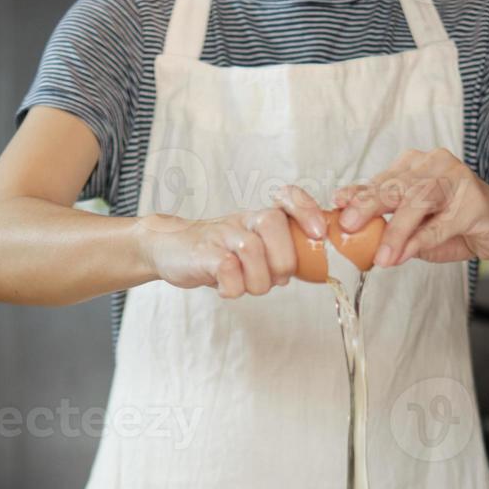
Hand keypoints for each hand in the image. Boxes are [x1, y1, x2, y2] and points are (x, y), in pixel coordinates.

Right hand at [137, 187, 325, 298]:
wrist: (169, 250)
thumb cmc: (218, 254)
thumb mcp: (252, 249)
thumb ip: (279, 255)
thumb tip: (310, 269)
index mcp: (258, 219)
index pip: (288, 200)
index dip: (306, 211)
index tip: (319, 234)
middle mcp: (242, 221)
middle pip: (274, 226)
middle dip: (281, 263)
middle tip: (272, 280)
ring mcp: (221, 234)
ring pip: (252, 250)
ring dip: (256, 281)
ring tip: (246, 287)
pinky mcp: (203, 253)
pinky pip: (227, 269)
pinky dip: (232, 287)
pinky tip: (226, 288)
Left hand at [333, 149, 488, 267]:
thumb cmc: (453, 226)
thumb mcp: (414, 228)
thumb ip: (388, 227)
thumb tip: (355, 239)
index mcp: (414, 167)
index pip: (381, 180)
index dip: (358, 193)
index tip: (336, 206)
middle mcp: (434, 164)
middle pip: (395, 185)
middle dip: (369, 205)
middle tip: (347, 226)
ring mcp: (457, 178)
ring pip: (419, 201)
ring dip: (397, 230)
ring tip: (380, 256)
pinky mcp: (475, 200)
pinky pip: (443, 222)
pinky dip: (421, 240)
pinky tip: (405, 254)